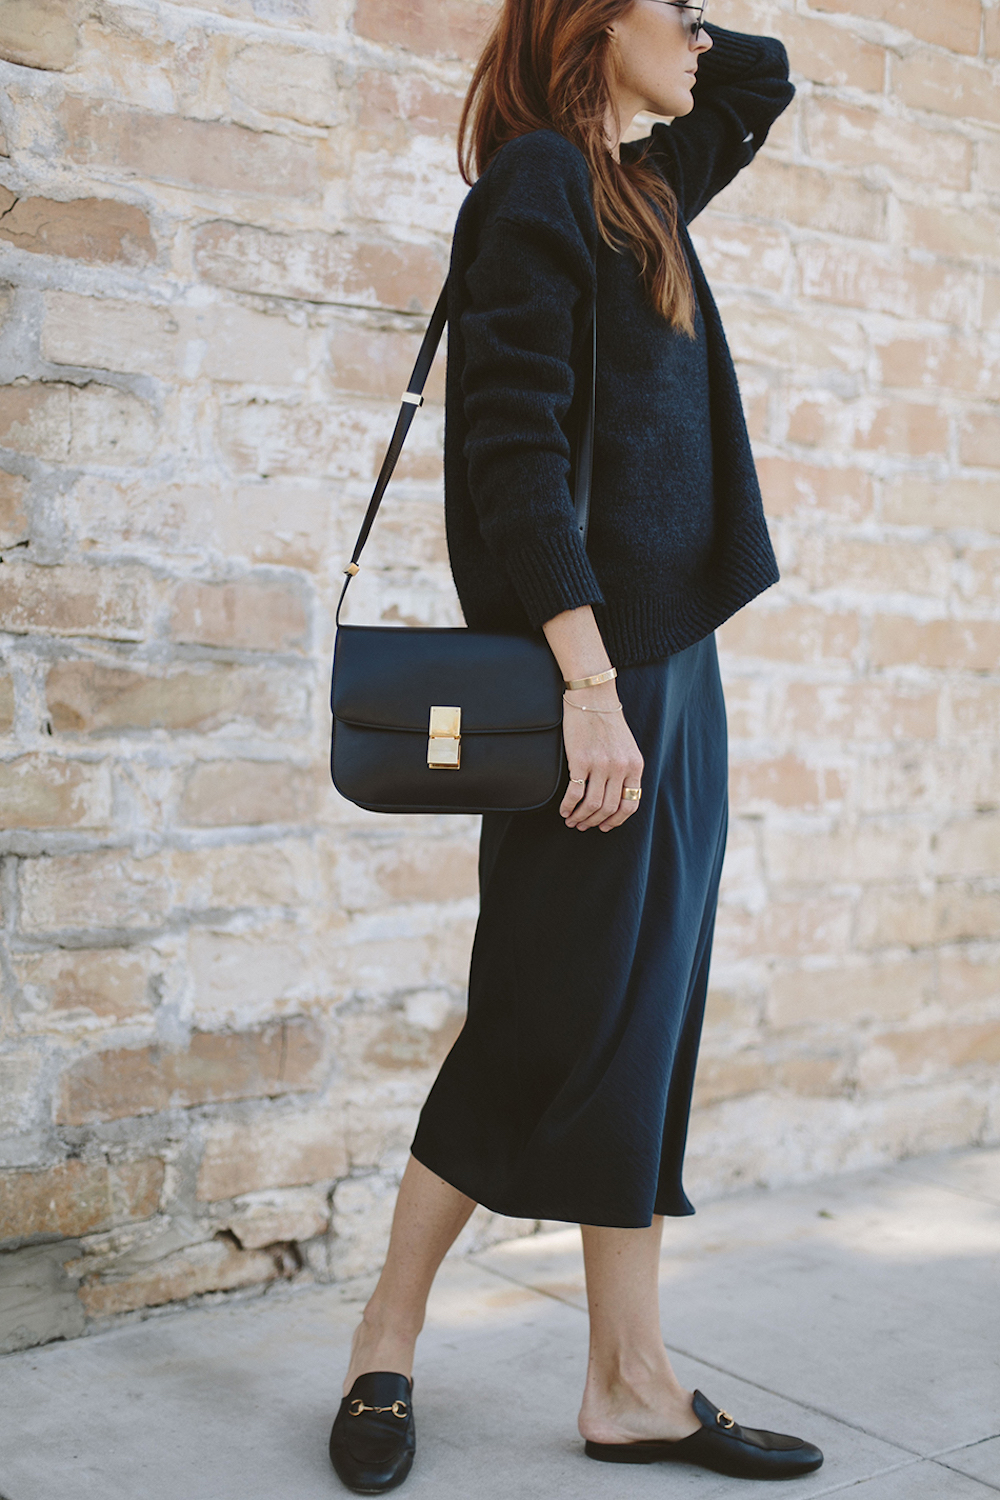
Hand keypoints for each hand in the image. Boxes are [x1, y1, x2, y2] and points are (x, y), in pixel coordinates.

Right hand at [559, 690, 644, 831]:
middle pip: (609, 808)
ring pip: (592, 805)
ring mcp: (601, 765)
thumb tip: (616, 796)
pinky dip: (568, 806)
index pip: (630, 804)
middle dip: (594, 822)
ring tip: (571, 820)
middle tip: (583, 826)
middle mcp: (620, 767)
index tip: (604, 826)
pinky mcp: (580, 760)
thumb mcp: (626, 747)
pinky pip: (575, 793)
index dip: (616, 820)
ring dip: (580, 818)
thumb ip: (626, 770)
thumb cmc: (607, 721)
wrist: (593, 697)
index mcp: (635, 765)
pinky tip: (564, 810)